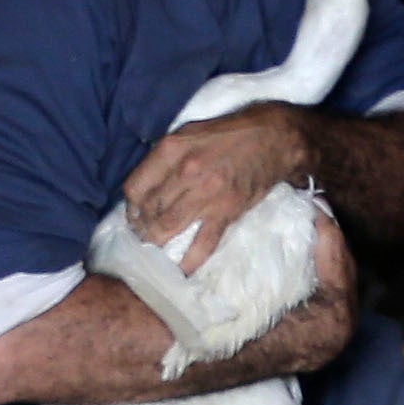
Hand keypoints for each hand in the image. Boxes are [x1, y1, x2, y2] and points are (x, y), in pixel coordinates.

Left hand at [119, 106, 308, 272]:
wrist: (273, 139)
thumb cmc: (229, 134)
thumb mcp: (189, 133)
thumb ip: (167, 157)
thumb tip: (148, 185)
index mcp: (172, 149)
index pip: (135, 187)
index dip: (130, 206)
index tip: (135, 214)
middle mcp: (186, 172)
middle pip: (149, 210)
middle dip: (142, 226)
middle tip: (142, 234)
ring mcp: (206, 195)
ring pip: (168, 227)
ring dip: (156, 241)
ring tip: (154, 247)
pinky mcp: (226, 212)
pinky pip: (203, 243)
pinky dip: (189, 261)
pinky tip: (180, 271)